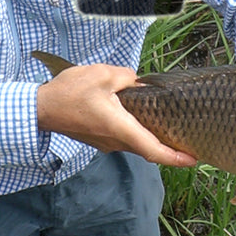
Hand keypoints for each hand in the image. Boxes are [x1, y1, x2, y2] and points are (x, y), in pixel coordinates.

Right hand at [36, 63, 196, 167]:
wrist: (41, 108)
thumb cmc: (69, 93)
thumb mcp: (103, 75)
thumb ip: (127, 78)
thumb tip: (138, 83)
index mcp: (120, 128)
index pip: (154, 150)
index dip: (176, 157)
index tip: (194, 159)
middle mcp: (115, 141)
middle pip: (148, 149)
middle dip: (169, 148)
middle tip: (189, 142)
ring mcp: (105, 143)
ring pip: (135, 144)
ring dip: (152, 140)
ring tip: (170, 129)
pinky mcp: (98, 139)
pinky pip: (123, 139)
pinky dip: (137, 134)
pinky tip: (142, 120)